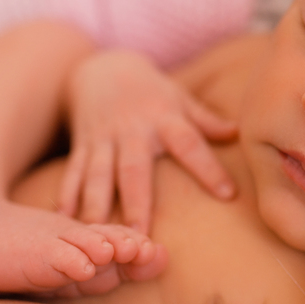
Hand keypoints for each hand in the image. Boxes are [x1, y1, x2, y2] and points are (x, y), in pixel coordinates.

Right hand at [59, 50, 237, 232]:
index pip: (190, 144)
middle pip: (134, 169)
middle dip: (136, 202)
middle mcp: (132, 131)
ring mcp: (103, 138)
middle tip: (140, 235)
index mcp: (163, 118)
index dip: (209, 168)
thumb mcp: (181, 99)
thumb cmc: (151, 90)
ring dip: (96, 205)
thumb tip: (241, 133)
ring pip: (97, 175)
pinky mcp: (82, 145)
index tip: (228, 194)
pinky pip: (73, 172)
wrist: (103, 68)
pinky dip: (67, 195)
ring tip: (97, 234)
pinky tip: (63, 220)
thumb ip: (207, 120)